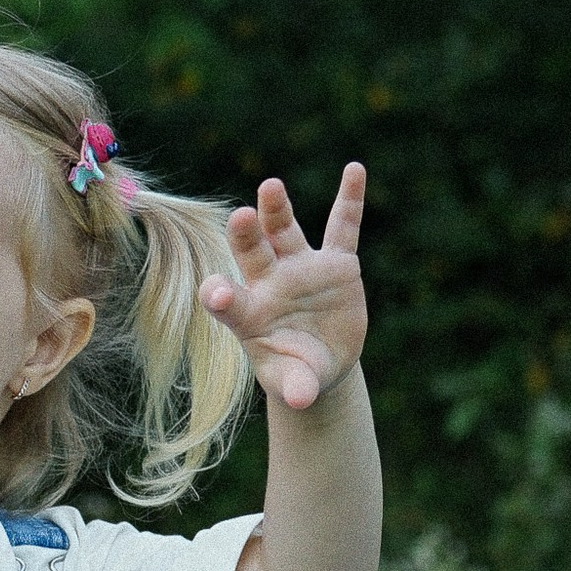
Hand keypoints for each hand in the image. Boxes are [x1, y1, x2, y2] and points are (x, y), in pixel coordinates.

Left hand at [203, 163, 367, 414]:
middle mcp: (270, 282)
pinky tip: (355, 170)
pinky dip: (350, 200)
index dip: (221, 296)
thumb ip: (294, 387)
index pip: (229, 301)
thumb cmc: (295, 372)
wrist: (320, 361)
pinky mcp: (336, 263)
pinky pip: (343, 227)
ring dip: (278, 210)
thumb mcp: (295, 383)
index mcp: (250, 313)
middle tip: (239, 217)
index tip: (215, 294)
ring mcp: (301, 268)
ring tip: (270, 186)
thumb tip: (300, 401)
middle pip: (252, 253)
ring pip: (285, 232)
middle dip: (245, 236)